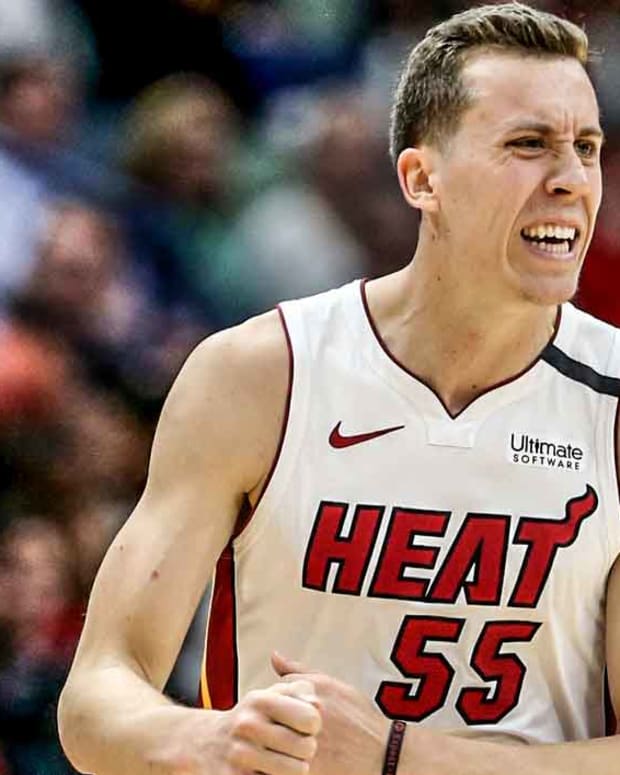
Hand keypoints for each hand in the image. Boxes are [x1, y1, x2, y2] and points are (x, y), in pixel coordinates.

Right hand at [157, 679, 320, 774]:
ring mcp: (240, 755)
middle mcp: (249, 725)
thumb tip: (319, 704)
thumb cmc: (248, 719)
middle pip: (307, 748)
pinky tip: (266, 773)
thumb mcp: (268, 697)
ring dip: (294, 770)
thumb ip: (298, 692)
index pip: (311, 718)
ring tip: (283, 762)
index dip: (313, 726)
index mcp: (261, 700)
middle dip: (305, 751)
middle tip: (294, 749)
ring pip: (295, 772)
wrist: (202, 743)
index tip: (303, 727)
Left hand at [272, 653, 389, 774]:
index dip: (276, 703)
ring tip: (286, 745)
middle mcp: (309, 714)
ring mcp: (308, 743)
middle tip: (283, 729)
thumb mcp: (332, 685)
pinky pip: (280, 765)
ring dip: (274, 744)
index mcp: (312, 690)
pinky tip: (290, 760)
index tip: (284, 711)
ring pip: (273, 742)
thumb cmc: (357, 716)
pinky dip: (280, 764)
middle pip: (270, 716)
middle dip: (272, 723)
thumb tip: (274, 655)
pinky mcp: (308, 769)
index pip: (272, 692)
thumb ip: (299, 671)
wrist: (382, 753)